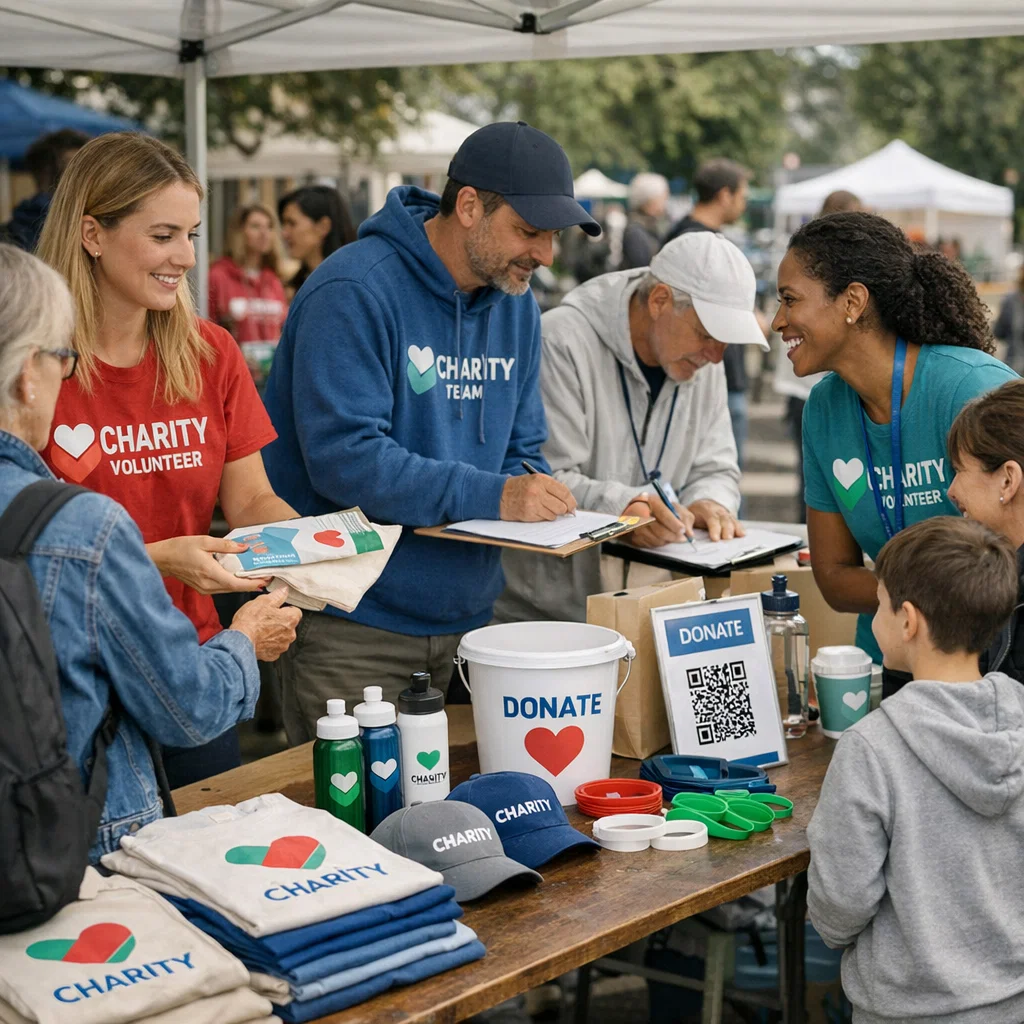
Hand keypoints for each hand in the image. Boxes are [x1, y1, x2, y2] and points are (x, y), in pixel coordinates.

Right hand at [147, 535, 271, 595]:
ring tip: (257, 577)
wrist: (161, 559)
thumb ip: (225, 545)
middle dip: (252, 584)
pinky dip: (233, 583)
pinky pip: (222, 588)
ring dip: (243, 584)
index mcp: (209, 573)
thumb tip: (244, 548)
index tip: (265, 580)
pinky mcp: (203, 589)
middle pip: (235, 588)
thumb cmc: (180, 548)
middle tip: (267, 577)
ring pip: (229, 589)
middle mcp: (208, 585)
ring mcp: (204, 589)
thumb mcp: (203, 541)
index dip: (252, 583)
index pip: (235, 583)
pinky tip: (240, 576)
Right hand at [229, 588, 301, 661]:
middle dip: (280, 622)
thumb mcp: (263, 601)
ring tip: (261, 630)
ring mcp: (282, 646)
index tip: (277, 610)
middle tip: (266, 619)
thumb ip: (277, 596)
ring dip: (275, 634)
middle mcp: (290, 634)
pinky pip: (274, 647)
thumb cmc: (251, 620)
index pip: (296, 612)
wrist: (240, 640)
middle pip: (289, 625)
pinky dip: (268, 644)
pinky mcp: (273, 655)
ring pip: (282, 637)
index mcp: (290, 619)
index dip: (285, 609)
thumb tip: (284, 591)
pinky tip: (259, 639)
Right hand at [500, 473, 576, 521]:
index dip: (571, 501)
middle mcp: (537, 491)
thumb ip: (553, 488)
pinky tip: (535, 511)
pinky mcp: (528, 514)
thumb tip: (570, 504)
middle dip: (563, 510)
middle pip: (562, 506)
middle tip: (560, 509)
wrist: (499, 494)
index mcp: (541, 479)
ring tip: (542, 507)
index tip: (573, 506)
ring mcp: (532, 504)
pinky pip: (544, 519)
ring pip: (554, 515)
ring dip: (551, 514)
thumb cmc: (520, 487)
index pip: (564, 492)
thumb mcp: (536, 480)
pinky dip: (543, 517)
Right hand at [623, 491, 695, 548]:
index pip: (663, 514)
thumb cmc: (663, 510)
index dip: (673, 523)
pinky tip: (663, 538)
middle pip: (659, 530)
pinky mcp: (634, 536)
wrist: (641, 512)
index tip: (683, 530)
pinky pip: (650, 544)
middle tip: (683, 538)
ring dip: (667, 540)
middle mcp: (641, 512)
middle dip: (673, 536)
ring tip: (673, 536)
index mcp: (652, 501)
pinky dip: (660, 543)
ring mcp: (636, 526)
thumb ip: (685, 518)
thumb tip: (689, 534)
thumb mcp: (676, 508)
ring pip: (656, 539)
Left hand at [688, 499, 743, 541]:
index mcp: (706, 508)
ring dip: (735, 529)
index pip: (712, 518)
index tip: (715, 539)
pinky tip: (743, 534)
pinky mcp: (730, 518)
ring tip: (739, 537)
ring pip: (731, 520)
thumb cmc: (695, 512)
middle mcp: (718, 510)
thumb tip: (688, 535)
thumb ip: (687, 524)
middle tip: (727, 539)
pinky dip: (740, 528)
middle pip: (724, 519)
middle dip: (726, 529)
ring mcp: (725, 513)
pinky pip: (736, 522)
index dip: (714, 528)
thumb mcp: (687, 515)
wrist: (703, 504)